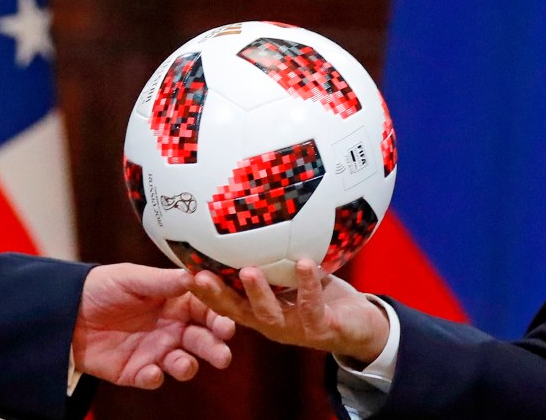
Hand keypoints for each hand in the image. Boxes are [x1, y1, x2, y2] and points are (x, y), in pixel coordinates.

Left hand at [72, 264, 234, 388]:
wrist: (65, 311)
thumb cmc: (102, 287)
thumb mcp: (132, 278)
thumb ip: (163, 281)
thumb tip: (195, 276)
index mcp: (176, 302)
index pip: (207, 310)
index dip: (219, 318)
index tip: (227, 324)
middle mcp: (172, 328)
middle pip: (202, 341)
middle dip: (215, 348)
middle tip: (223, 355)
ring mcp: (156, 351)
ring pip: (183, 364)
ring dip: (188, 366)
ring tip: (183, 364)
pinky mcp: (136, 371)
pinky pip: (153, 379)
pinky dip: (154, 378)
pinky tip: (151, 372)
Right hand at [189, 259, 388, 364]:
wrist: (362, 327)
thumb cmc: (322, 297)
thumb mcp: (294, 275)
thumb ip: (275, 256)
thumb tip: (256, 216)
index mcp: (260, 310)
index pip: (225, 301)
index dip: (203, 290)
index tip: (183, 270)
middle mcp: (272, 323)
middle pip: (236, 312)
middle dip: (215, 297)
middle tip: (198, 278)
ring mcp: (295, 329)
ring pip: (269, 314)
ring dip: (258, 293)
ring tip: (248, 271)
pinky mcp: (321, 329)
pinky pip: (312, 307)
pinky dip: (308, 285)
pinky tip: (306, 264)